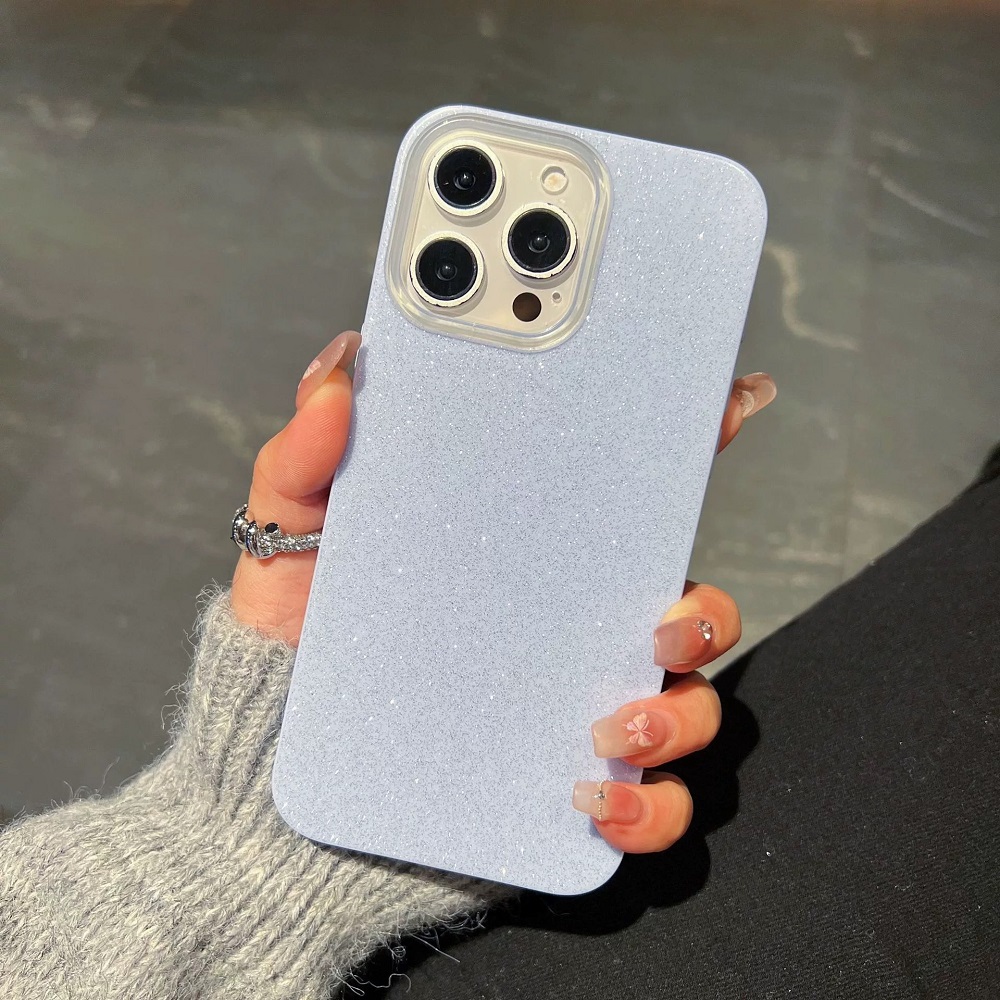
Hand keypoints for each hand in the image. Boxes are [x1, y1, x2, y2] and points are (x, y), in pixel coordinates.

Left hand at [230, 332, 775, 854]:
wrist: (275, 771)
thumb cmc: (300, 647)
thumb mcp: (292, 540)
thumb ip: (305, 456)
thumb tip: (337, 374)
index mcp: (526, 553)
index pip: (622, 496)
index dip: (688, 444)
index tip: (728, 404)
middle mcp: (568, 628)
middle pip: (684, 605)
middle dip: (701, 609)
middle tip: (658, 620)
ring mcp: (575, 706)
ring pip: (688, 704)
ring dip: (680, 712)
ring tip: (612, 723)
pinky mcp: (568, 787)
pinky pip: (649, 804)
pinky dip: (647, 805)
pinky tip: (590, 794)